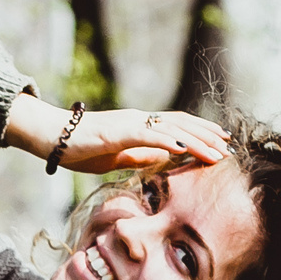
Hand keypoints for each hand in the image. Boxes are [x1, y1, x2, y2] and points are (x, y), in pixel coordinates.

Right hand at [4, 96, 231, 175]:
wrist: (51, 137)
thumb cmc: (78, 148)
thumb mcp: (116, 157)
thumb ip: (140, 156)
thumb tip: (163, 159)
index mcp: (138, 126)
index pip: (177, 127)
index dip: (201, 133)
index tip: (221, 143)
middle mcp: (138, 120)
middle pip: (181, 125)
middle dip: (208, 136)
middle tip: (229, 146)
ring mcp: (128, 124)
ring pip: (171, 130)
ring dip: (197, 141)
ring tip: (216, 152)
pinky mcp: (116, 132)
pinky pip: (147, 136)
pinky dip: (168, 141)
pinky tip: (184, 149)